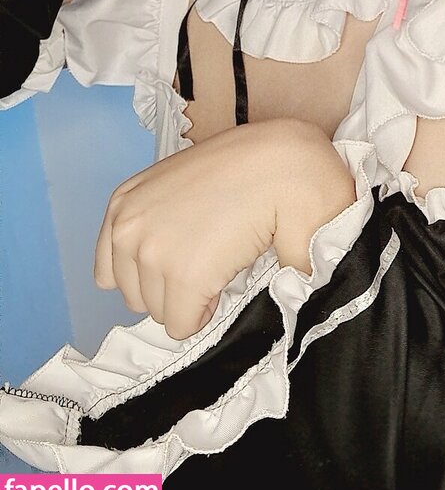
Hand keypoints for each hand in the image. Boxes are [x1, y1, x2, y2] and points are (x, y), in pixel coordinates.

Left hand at [94, 123, 281, 340]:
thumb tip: (159, 265)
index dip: (155, 271)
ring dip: (191, 298)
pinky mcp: (185, 278)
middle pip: (136, 296)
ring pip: (161, 312)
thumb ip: (156, 221)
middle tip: (210, 253)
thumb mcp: (179, 184)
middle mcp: (128, 228)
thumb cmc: (244, 168)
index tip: (186, 255)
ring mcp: (153, 254)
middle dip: (172, 286)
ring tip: (221, 260)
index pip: (114, 271)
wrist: (284, 164)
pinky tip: (227, 277)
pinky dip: (207, 314)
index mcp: (124, 204)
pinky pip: (184, 325)